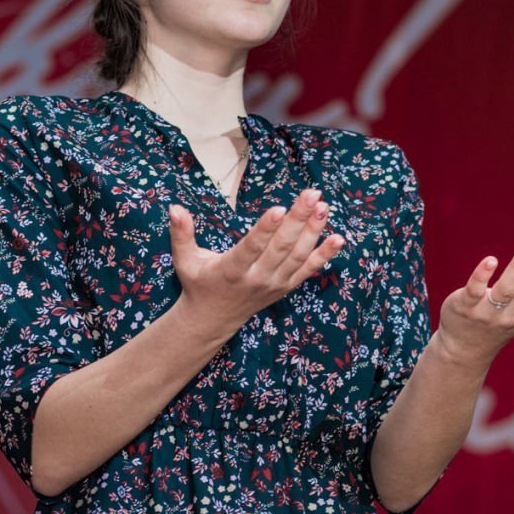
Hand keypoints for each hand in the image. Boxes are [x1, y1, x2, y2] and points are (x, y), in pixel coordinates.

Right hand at [167, 188, 346, 337]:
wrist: (214, 319)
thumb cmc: (199, 283)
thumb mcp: (184, 260)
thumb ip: (181, 234)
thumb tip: (174, 208)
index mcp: (231, 270)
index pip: (251, 248)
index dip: (265, 229)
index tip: (279, 208)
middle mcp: (256, 278)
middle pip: (281, 247)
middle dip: (298, 220)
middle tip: (311, 194)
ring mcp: (274, 284)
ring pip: (298, 257)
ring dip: (313, 231)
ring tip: (323, 206)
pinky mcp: (286, 287)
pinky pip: (308, 270)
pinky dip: (324, 255)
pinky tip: (338, 238)